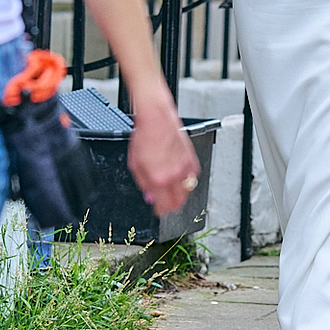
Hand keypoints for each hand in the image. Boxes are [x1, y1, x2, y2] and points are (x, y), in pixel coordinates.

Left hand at [126, 87, 198, 214]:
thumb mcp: (135, 164)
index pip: (163, 205)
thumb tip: (149, 196)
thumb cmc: (144, 136)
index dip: (161, 211)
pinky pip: (194, 177)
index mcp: (158, 178)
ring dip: (181, 195)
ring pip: (188, 191)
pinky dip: (189, 182)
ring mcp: (185, 167)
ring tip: (173, 194)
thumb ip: (143, 183)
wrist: (156, 118)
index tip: (159, 211)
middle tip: (166, 205)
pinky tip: (182, 180)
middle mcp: (174, 175)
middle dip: (172, 207)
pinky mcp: (191, 158)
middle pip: (179, 202)